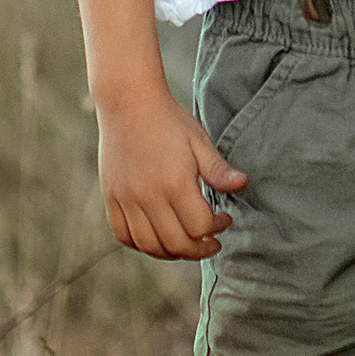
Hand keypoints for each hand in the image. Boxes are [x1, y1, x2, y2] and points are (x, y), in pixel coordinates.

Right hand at [96, 93, 245, 262]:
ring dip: (171, 252)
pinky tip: (157, 239)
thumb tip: (242, 185)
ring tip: (186, 245)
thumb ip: (218, 169)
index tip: (224, 219)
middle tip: (211, 243)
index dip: (217, 228)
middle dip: (198, 249)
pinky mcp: (112, 197)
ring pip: (149, 245)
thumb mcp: (199, 141)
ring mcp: (126, 199)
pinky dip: (141, 245)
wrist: (129, 103)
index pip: (200, 225)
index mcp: (175, 183)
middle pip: (176, 243)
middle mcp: (148, 196)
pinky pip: (123, 235)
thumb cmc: (169, 121)